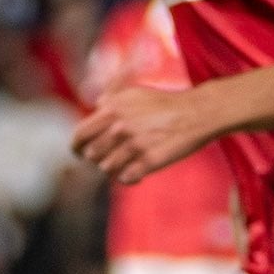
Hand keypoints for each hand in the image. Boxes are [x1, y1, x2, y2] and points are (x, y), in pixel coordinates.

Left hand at [72, 85, 215, 183]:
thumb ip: (111, 100)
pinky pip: (126, 179)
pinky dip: (129, 178)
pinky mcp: (150, 161)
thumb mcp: (133, 94)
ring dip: (115, 168)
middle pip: (92, 155)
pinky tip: (137, 172)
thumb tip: (95, 106)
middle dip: (98, 159)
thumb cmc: (165, 104)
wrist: (197, 113)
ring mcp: (135, 145)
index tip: (80, 153)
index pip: (80, 134)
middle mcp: (120, 127)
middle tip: (110, 157)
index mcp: (112, 110)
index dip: (76, 147)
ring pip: (108, 168)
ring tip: (128, 163)